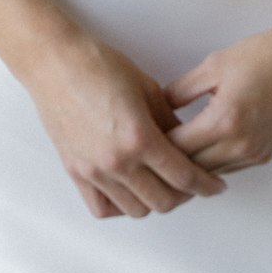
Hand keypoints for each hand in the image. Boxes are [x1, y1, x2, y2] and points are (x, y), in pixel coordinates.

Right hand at [22, 30, 229, 219]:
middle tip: (191, 183)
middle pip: (163, 201)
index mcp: (140, 138)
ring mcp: (94, 171)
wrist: (56, 63)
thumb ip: (170, 123)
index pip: (183, 176)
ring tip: (161, 185)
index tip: (215, 186)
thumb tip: (188, 144)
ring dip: (154, 201)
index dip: (206, 184)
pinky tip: (130, 191)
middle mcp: (117, 161)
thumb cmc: (99, 66)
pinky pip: (103, 208)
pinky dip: (121, 206)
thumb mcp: (148, 88)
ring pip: (136, 210)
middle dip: (185, 195)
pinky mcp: (76, 172)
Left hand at [161, 23, 271, 175]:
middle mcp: (241, 145)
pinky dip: (212, 164)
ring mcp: (255, 153)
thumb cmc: (263, 55)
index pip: (177, 149)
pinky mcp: (266, 154)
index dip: (154, 147)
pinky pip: (230, 169)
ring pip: (211, 174)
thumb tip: (158, 108)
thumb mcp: (214, 64)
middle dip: (168, 163)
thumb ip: (181, 90)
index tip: (138, 140)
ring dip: (190, 168)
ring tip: (168, 158)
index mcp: (224, 121)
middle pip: (192, 168)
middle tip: (147, 156)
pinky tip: (198, 152)